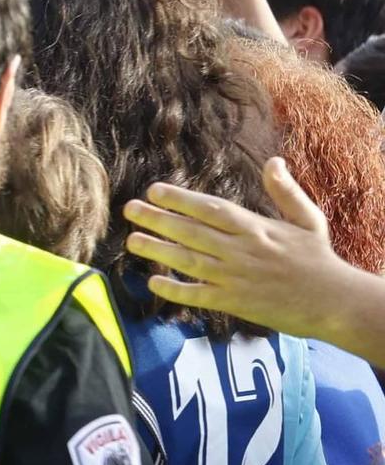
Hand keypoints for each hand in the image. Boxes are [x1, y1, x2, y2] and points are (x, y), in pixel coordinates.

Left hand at [124, 157, 363, 343]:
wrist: (336, 302)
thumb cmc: (319, 258)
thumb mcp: (308, 219)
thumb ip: (286, 191)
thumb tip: (273, 161)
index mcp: (256, 228)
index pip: (210, 209)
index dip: (180, 199)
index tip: (154, 190)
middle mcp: (241, 250)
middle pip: (192, 232)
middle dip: (158, 219)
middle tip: (129, 209)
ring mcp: (235, 278)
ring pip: (189, 261)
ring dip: (158, 250)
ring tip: (132, 240)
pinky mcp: (234, 303)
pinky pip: (198, 295)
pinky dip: (175, 290)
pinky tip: (153, 282)